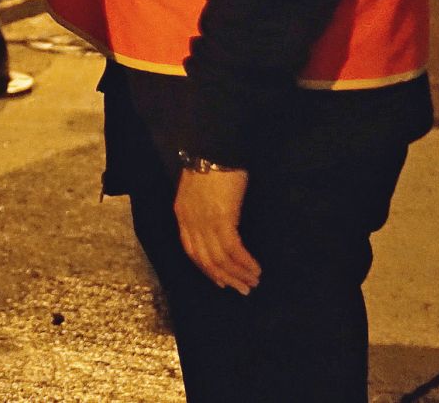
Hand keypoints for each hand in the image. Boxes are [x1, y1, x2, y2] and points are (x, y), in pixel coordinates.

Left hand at [174, 167, 260, 293]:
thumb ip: (202, 209)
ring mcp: (205, 222)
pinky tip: (255, 268)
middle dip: (225, 277)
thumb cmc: (210, 165)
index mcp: (183, 215)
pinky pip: (233, 249)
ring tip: (253, 281)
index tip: (222, 281)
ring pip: (220, 258)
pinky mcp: (222, 219)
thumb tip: (218, 226)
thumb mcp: (198, 190)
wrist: (214, 148)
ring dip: (238, 273)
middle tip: (243, 289)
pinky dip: (244, 262)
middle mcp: (191, 222)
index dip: (207, 269)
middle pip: (205, 260)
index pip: (191, 251)